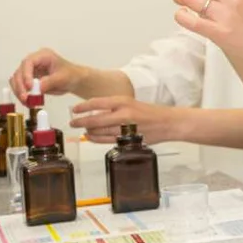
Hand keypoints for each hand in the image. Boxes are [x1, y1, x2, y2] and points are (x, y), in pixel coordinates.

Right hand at [12, 48, 85, 100]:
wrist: (74, 81)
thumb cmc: (71, 75)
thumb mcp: (62, 78)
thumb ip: (50, 82)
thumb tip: (37, 89)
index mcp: (43, 56)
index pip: (28, 62)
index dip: (26, 74)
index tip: (29, 87)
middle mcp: (34, 62)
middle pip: (19, 72)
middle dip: (20, 86)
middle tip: (25, 98)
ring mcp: (30, 71)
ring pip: (16, 80)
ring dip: (19, 92)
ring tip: (26, 102)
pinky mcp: (29, 80)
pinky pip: (20, 87)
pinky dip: (21, 95)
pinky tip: (27, 102)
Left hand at [69, 97, 183, 143]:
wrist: (169, 123)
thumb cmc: (151, 113)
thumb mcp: (132, 104)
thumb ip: (115, 107)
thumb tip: (95, 112)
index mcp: (124, 101)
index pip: (97, 103)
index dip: (83, 107)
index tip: (74, 109)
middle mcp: (123, 113)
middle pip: (95, 119)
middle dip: (81, 121)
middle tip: (73, 122)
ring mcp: (126, 127)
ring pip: (100, 131)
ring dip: (88, 131)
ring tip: (82, 130)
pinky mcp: (128, 139)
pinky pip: (107, 140)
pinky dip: (97, 139)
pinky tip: (91, 137)